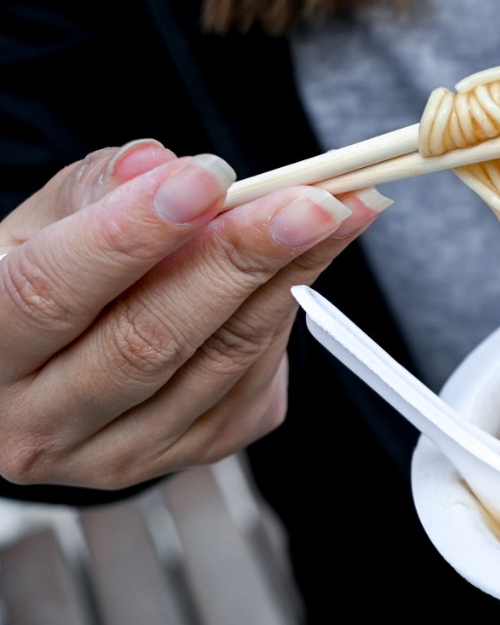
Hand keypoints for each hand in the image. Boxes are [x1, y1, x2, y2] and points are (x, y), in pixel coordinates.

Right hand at [0, 139, 391, 488]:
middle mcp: (37, 424)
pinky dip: (284, 318)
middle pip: (150, 339)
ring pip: (216, 363)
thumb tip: (159, 166)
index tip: (208, 177)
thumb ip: (94, 190)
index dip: (133, 232)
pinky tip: (304, 269)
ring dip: (289, 282)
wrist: (45, 374)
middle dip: (240, 258)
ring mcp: (114, 455)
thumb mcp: (38, 226)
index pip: (52, 291)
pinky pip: (249, 385)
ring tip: (337, 215)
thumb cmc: (38, 282)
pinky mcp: (182, 458)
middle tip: (311, 200)